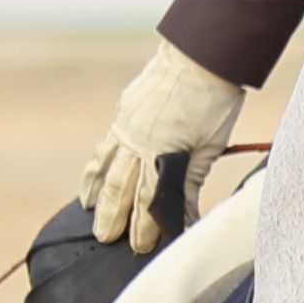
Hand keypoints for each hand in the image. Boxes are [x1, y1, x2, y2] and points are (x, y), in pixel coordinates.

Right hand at [81, 39, 245, 251]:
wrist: (200, 55)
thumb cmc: (214, 102)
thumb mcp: (210, 147)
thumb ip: (192, 181)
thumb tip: (184, 213)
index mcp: (159, 153)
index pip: (147, 199)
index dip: (144, 226)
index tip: (141, 247)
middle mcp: (136, 142)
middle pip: (119, 187)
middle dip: (112, 216)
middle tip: (105, 238)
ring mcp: (126, 126)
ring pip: (105, 166)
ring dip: (97, 191)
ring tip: (89, 211)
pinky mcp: (124, 112)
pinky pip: (106, 144)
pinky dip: (97, 162)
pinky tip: (95, 172)